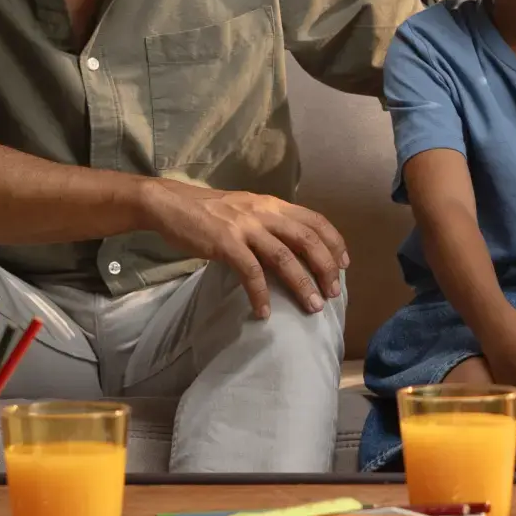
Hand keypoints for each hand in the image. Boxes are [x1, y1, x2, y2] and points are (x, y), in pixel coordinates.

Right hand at [141, 181, 347, 318]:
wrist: (171, 203)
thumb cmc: (210, 211)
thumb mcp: (248, 210)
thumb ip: (270, 224)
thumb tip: (293, 250)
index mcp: (273, 204)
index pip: (315, 220)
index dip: (334, 242)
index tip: (344, 264)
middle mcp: (264, 212)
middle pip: (307, 239)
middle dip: (325, 267)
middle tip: (332, 292)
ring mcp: (245, 227)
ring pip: (284, 257)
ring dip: (301, 284)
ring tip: (311, 306)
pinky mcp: (225, 243)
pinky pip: (250, 272)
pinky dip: (260, 294)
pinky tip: (264, 312)